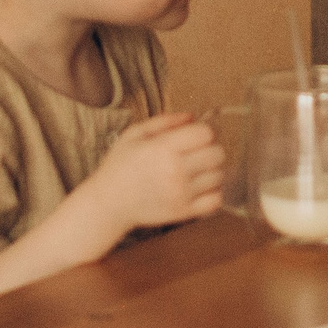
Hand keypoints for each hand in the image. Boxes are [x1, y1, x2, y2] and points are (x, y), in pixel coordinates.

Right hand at [85, 112, 224, 232]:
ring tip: (195, 171)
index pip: (206, 133)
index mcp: (163, 148)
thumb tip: (193, 116)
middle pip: (217, 154)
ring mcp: (181, 194)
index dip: (203, 132)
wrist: (108, 203)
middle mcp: (175, 171)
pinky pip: (216, 200)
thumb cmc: (120, 166)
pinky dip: (213, 193)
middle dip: (210, 149)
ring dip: (211, 171)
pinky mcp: (183, 212)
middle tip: (197, 153)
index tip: (194, 136)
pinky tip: (200, 188)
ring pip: (219, 176)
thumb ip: (166, 121)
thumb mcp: (135, 134)